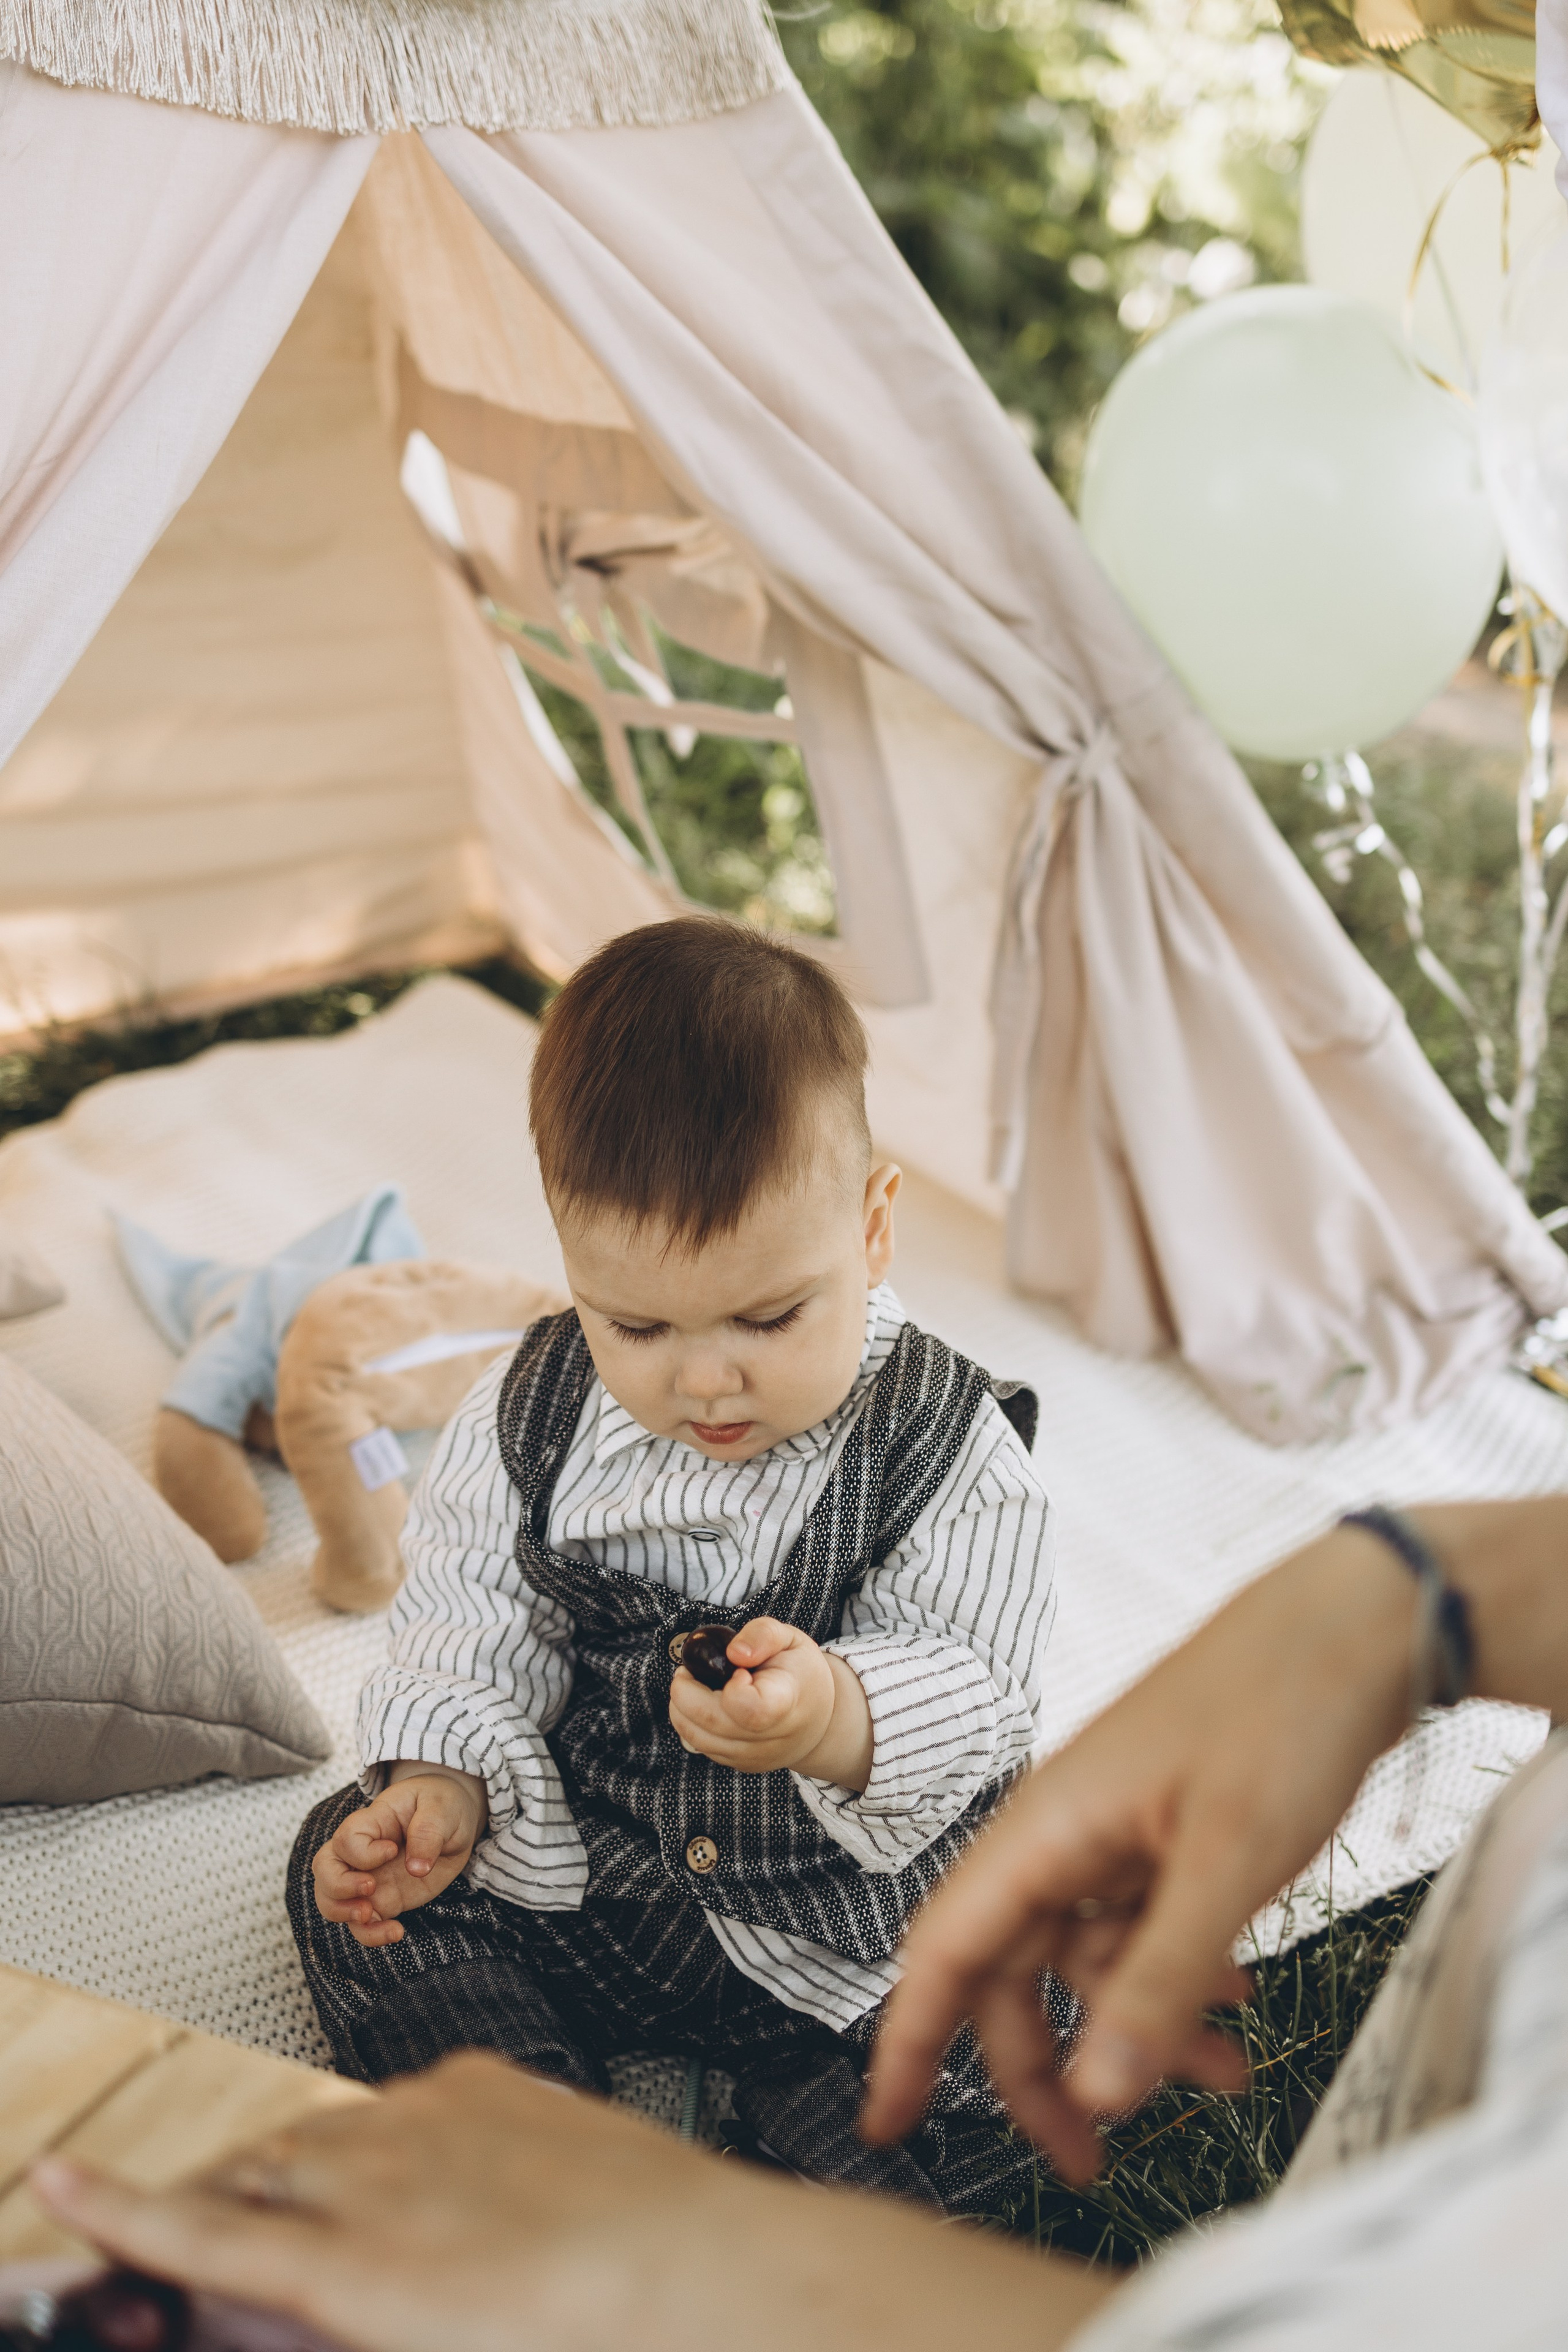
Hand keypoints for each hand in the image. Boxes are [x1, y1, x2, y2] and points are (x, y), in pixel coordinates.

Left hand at [31, 2054, 1113, 2351]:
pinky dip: (134, 2213)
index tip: (275, 2194)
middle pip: (293, 2150)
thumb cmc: (679, 2255)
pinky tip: (67, 2190)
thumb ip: (520, 2195)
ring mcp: (384, 2180)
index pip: (354, 2130)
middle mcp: (418, 2119)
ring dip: (216, 2215)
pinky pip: (221, 2235)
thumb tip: (498, 2237)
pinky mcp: (355, 2260)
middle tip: (215, 2246)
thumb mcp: (590, 2191)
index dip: (299, 2171)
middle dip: (249, 2192)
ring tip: (165, 2251)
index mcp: (478, 2094)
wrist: (717, 2279)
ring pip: (260, 2184)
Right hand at [312, 1770, 486, 1947]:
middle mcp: (361, 1852)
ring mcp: (369, 1878)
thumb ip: (428, 1832)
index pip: (346, 1839)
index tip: (393, 1850)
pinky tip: (396, 1932)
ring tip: (370, 1915)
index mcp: (372, 1821)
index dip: (363, 1852)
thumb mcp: (442, 1808)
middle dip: (338, 1886)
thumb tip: (416, 1868)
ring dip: (344, 1913)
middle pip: (324, 1868)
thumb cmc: (441, 1805)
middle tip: (370, 1888)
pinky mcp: (383, 1900)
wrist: (453, 1819)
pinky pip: (362, 1924)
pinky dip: (371, 1934)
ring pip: (331, 1900)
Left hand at [669, 1618, 872, 1788]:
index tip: (738, 1671)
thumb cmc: (800, 1674)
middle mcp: (769, 1737)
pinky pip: (699, 1745)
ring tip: (694, 1684)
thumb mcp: (790, 1639)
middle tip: (690, 1669)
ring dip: (681, 1707)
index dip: (733, 1689)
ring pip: (695, 1737)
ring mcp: (752, 1756)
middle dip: (685, 1690)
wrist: (818, 1720)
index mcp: (786, 1701)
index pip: (752, 1710)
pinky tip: (704, 1703)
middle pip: (710, 1722)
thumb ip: (762, 1635)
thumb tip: (734, 1653)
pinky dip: (690, 1722)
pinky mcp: (738, 1764)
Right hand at [862, 1524, 1418, 2181]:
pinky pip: (1140, 1925)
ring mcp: (1111, 1828)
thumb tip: (1096, 2096)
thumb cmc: (1282, 1712)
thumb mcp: (1227, 1864)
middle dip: (1048, 2068)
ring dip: (1143, 2025)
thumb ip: (1157, 1983)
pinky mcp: (1159, 1830)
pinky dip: (1178, 1973)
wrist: (1354, 1626)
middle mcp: (1060, 1830)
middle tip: (1093, 2161)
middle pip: (1014, 1972)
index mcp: (1044, 1828)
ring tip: (1229, 2071)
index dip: (907, 2042)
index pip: (944, 1951)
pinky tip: (1236, 1993)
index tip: (885, 2124)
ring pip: (1090, 1956)